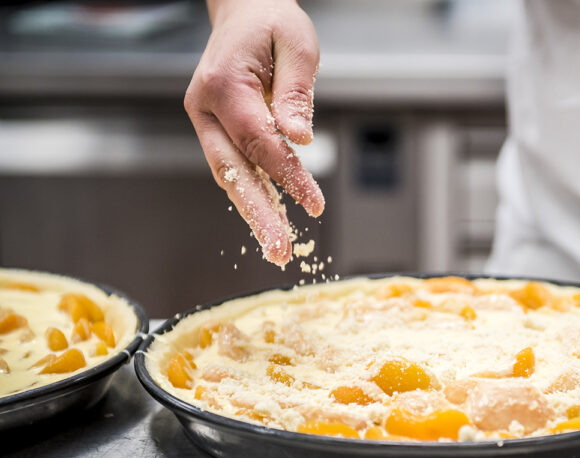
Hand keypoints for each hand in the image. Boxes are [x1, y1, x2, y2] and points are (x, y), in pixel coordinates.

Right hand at [185, 0, 323, 266]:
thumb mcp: (298, 44)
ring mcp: (205, 120)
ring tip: (276, 248)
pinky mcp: (215, 130)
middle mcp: (205, 106)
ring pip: (229, 176)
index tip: (313, 203)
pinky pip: (234, 168)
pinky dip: (253, 195)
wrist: (244, 10)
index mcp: (224, 83)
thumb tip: (301, 138)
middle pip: (231, 170)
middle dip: (257, 214)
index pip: (258, 140)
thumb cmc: (273, 22)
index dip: (287, 175)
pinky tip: (272, 221)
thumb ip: (298, 92)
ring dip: (253, 213)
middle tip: (279, 251)